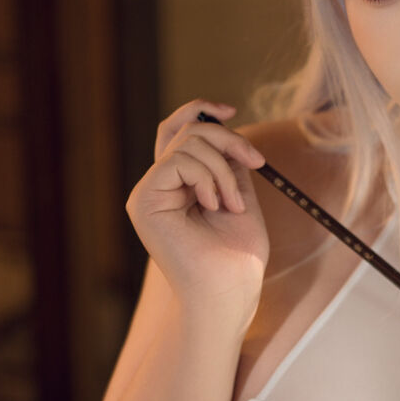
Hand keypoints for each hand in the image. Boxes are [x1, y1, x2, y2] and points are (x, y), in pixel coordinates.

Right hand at [128, 98, 267, 319]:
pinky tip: (214, 205)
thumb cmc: (237, 256)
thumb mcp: (238, 195)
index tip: (232, 110)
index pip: (177, 131)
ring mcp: (148, 193)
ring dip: (222, 169)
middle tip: (255, 164)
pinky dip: (206, 177)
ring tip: (231, 204)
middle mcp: (159, 187)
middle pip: (185, 131)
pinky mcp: (144, 201)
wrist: (230, 290)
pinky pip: (176, 161)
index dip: (200, 112)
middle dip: (228, 140)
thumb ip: (226, 162)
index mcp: (178, 186)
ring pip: (185, 143)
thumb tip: (222, 124)